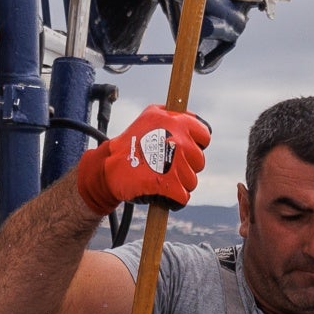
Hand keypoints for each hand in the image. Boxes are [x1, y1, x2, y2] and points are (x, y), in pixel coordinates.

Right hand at [75, 105, 211, 214]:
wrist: (109, 168)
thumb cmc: (131, 143)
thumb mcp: (151, 115)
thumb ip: (175, 114)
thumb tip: (195, 118)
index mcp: (177, 123)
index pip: (204, 136)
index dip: (195, 144)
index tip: (181, 149)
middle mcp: (178, 141)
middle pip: (199, 161)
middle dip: (185, 166)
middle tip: (165, 164)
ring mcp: (176, 164)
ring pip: (192, 180)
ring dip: (178, 182)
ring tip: (159, 175)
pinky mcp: (171, 186)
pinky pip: (183, 196)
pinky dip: (173, 198)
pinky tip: (160, 190)